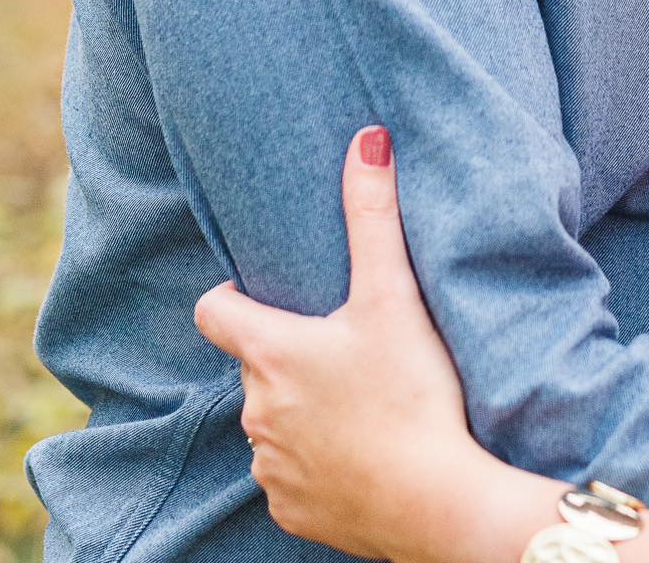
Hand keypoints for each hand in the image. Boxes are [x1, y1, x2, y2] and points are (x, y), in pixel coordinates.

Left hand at [194, 127, 478, 557]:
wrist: (434, 499)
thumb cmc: (411, 391)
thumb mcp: (394, 294)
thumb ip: (374, 214)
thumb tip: (367, 139)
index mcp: (271, 353)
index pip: (214, 311)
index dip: (232, 296)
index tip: (264, 291)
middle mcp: (255, 410)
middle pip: (255, 366)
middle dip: (288, 354)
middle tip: (344, 344)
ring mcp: (270, 464)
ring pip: (272, 421)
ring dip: (302, 408)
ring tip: (360, 399)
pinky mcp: (290, 509)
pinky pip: (290, 475)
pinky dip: (316, 459)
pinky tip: (361, 450)